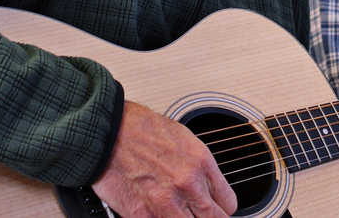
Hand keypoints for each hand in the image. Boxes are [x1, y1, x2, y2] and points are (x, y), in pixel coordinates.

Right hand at [91, 101, 236, 216]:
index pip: (228, 203)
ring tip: (178, 212)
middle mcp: (188, 184)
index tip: (217, 209)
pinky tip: (158, 213)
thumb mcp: (184, 139)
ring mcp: (166, 203)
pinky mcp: (142, 215)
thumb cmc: (142, 130)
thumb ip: (198, 167)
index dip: (222, 209)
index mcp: (201, 163)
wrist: (110, 131)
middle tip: (201, 215)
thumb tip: (206, 186)